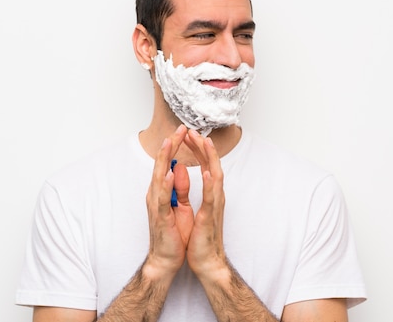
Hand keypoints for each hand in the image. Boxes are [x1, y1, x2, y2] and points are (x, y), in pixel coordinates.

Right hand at [145, 125, 193, 274]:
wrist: (166, 259)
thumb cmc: (173, 233)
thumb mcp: (180, 205)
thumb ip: (179, 187)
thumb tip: (179, 169)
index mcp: (161, 191)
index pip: (167, 163)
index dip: (175, 146)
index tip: (184, 130)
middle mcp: (156, 194)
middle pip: (161, 164)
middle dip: (170, 145)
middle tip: (179, 128)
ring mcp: (156, 205)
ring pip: (158, 177)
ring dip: (164, 159)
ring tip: (169, 142)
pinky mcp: (161, 217)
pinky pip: (162, 198)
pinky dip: (165, 185)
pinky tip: (169, 173)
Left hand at [183, 129, 226, 277]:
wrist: (205, 262)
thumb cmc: (198, 237)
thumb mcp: (187, 207)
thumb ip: (184, 188)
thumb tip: (178, 169)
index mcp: (208, 194)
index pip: (204, 165)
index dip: (197, 148)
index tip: (190, 134)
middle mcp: (214, 196)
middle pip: (211, 165)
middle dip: (203, 147)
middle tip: (196, 130)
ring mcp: (214, 206)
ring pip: (215, 176)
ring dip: (210, 158)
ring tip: (205, 142)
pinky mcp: (210, 217)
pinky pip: (211, 198)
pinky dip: (210, 184)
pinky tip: (207, 172)